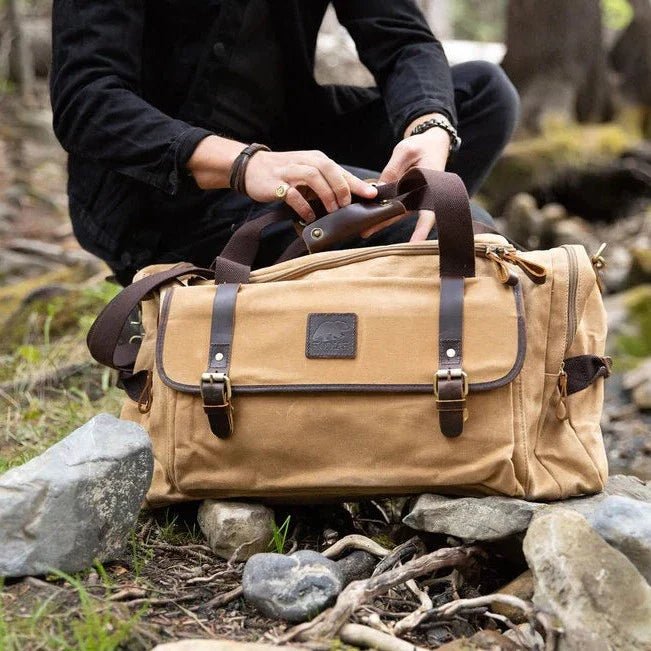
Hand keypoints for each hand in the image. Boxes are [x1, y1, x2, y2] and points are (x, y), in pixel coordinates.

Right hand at [186, 136, 376, 222]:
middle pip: (329, 169)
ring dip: (326, 195)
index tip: (372, 194)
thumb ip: (326, 183)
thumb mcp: (308, 174)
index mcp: (316, 159)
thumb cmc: (285, 174)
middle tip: (346, 205)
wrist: (251, 168)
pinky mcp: (276, 183)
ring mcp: (290, 171)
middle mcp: (305, 161)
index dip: (357, 183)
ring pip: (313, 177)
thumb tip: (349, 199)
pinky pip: (293, 194)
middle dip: (341, 188)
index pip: (340, 170)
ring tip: (332, 210)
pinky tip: (309, 217)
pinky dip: (303, 206)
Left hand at [362, 120, 451, 240]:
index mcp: (430, 186)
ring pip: (397, 212)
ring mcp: (415, 197)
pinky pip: (394, 205)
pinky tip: (369, 215)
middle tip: (366, 232)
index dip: (421, 229)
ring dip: (381, 220)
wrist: (432, 142)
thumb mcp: (405, 152)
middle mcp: (424, 195)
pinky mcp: (408, 195)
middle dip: (385, 224)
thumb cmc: (422, 145)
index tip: (415, 243)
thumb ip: (392, 170)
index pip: (429, 211)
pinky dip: (382, 210)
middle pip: (404, 214)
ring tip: (363, 230)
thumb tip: (377, 189)